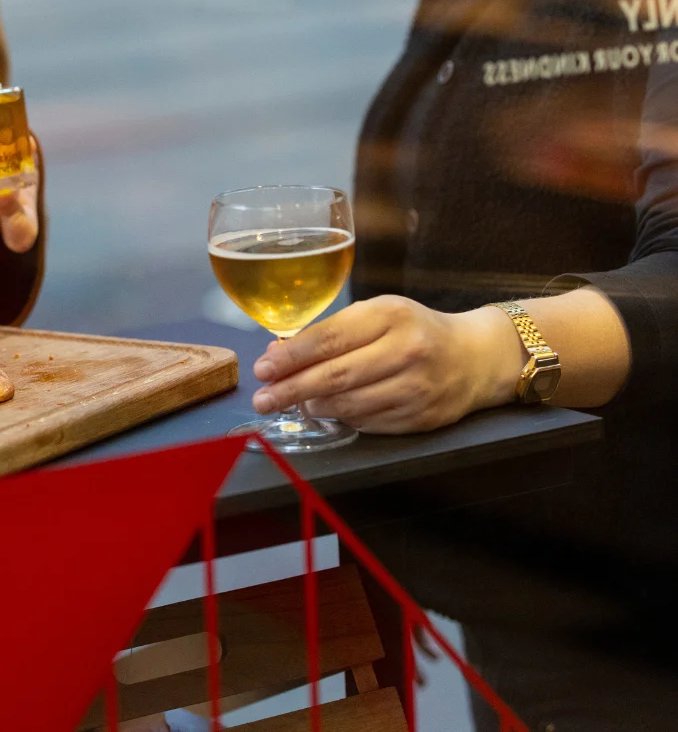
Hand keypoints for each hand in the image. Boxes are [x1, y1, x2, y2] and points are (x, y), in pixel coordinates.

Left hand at [250, 295, 521, 433]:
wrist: (476, 357)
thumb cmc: (414, 329)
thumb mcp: (375, 315)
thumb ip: (330, 332)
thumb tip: (277, 354)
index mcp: (390, 316)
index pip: (329, 339)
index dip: (291, 358)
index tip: (262, 369)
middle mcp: (407, 351)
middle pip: (336, 376)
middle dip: (291, 389)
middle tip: (263, 399)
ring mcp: (417, 388)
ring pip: (351, 405)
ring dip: (314, 406)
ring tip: (293, 403)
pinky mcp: (423, 418)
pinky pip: (370, 424)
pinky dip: (343, 418)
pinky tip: (328, 412)